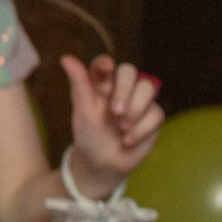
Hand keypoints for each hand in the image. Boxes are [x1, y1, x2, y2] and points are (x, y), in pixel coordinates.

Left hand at [59, 54, 164, 189]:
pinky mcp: (153, 116)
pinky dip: (142, 129)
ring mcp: (139, 101)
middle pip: (130, 72)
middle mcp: (121, 88)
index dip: (105, 63)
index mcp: (100, 85)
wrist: (102, 163)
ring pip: (148, 88)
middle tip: (116, 112)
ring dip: (136, 110)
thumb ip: (79, 84)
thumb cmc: (89, 135)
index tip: (107, 69)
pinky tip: (128, 140)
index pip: (103, 65)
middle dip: (125, 90)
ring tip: (122, 128)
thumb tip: (65, 57)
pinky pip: (157, 113)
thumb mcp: (83, 112)